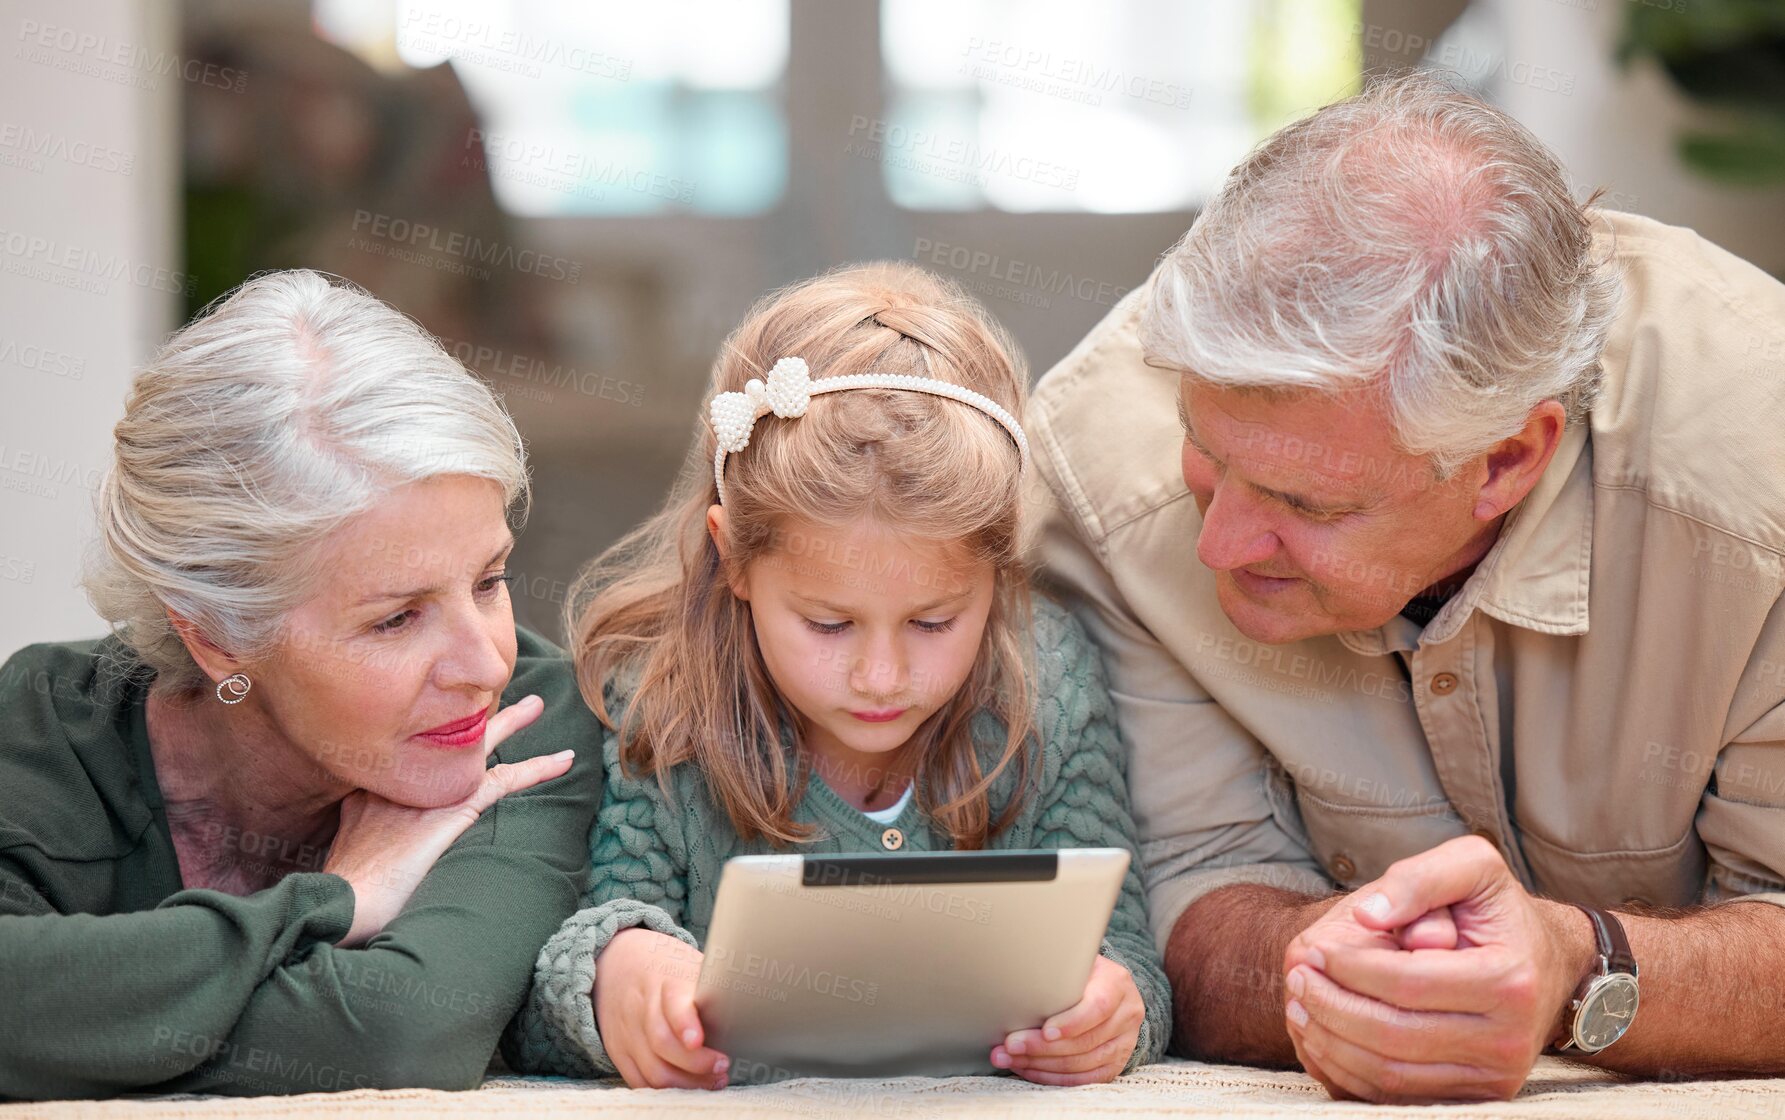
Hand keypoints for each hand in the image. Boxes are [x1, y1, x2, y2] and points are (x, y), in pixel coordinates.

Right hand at [324, 695, 571, 944]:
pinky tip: (563, 760)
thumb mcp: (348, 853)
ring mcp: (430, 790)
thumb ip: (362, 839)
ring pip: (478, 746)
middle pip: (441, 735)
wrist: (340, 902)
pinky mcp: (454, 809)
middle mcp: (402, 779)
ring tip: (535, 705)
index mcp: (373, 789)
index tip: (449, 727)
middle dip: (468, 712)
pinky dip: (537, 768)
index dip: (433, 740)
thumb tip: (372, 856)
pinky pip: (506, 780)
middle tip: (491, 691)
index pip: (411, 755)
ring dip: (510, 723)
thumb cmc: (341, 893)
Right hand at [594, 927, 729, 1089]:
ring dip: (686, 1084)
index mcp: (665, 979)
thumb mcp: (689, 963)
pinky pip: (638, 1080)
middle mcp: (641, 1006)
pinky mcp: (618, 1049)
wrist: (617, 961)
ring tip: (713, 1081)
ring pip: (653, 1069)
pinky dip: (664, 1090)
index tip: (699, 1040)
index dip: (685, 1023)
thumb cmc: (667, 967)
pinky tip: (686, 1087)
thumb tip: (755, 1002)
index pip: (672, 1003)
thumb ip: (713, 985)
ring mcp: (626, 1030)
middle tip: (723, 1066)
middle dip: (696, 1064)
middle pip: (662, 1043)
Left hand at [992, 955, 1143, 1084]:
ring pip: (1082, 1064)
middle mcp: (1126, 1014)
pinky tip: (1028, 1070)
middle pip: (1085, 1040)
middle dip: (1042, 1047)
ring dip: (1041, 1065)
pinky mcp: (1116, 1064)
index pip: (1098, 1007)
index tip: (1045, 1031)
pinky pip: (1084, 1079)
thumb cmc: (1081, 974)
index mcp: (1117, 983)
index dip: (1071, 1023)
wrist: (1108, 989)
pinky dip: (1053, 1077)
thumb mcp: (1075, 963)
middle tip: (1009, 1046)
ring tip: (1009, 1059)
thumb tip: (1016, 983)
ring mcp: (1124, 1042)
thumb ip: (1057, 973)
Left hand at [1283, 835, 1590, 1102]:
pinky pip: (1397, 1097)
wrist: (1546, 965)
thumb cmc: (1498, 912)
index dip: (1351, 968)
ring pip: (1391, 1074)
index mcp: (1509, 981)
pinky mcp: (1474, 1099)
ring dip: (1332, 1043)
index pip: (1408, 983)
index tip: (1313, 950)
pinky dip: (1349, 1071)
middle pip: (1394, 1034)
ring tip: (1299, 1006)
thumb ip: (1419, 879)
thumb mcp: (1471, 867)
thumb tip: (1367, 916)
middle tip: (1296, 979)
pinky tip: (1322, 1037)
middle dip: (1332, 1007)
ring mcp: (1493, 1078)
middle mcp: (1508, 1040)